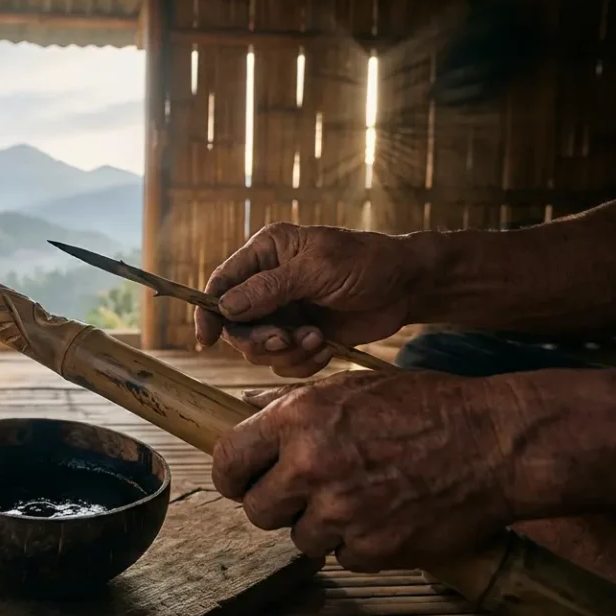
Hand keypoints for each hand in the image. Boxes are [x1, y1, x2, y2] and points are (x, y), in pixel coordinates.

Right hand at [194, 223, 429, 376]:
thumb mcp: (316, 269)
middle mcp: (267, 283)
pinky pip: (285, 362)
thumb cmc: (365, 263)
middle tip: (287, 339)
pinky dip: (304, 361)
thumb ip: (268, 288)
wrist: (408, 286)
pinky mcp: (302, 336)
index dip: (209, 313)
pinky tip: (327, 346)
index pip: (221, 284)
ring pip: (260, 349)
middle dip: (260, 339)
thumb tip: (224, 307)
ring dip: (288, 351)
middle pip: (236, 325)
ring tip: (318, 338)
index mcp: (265, 253)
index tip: (207, 339)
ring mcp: (285, 312)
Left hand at [214, 372, 516, 571]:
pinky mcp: (373, 548)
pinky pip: (343, 556)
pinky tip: (387, 513)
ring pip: (300, 537)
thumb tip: (244, 405)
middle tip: (307, 492)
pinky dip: (359, 543)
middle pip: (257, 509)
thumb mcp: (351, 388)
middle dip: (278, 504)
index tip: (242, 481)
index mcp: (298, 419)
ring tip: (361, 495)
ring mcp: (342, 511)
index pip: (228, 461)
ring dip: (323, 524)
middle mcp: (312, 465)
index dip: (232, 476)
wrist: (494, 443)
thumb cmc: (427, 406)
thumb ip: (291, 404)